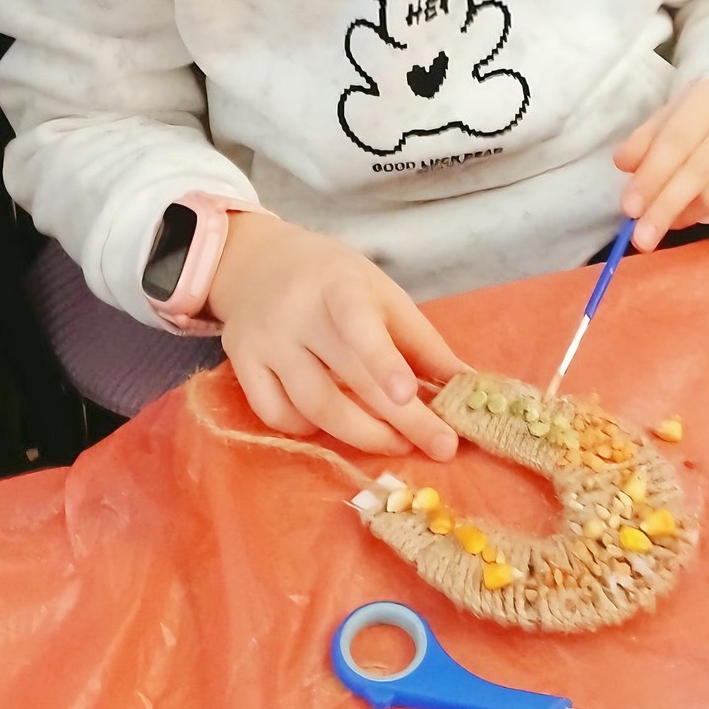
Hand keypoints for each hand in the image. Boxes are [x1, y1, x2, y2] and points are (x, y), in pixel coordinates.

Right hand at [210, 213, 465, 459]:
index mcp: (339, 284)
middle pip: (347, 378)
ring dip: (361, 434)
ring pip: (312, 406)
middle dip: (401, 419)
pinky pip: (277, 415)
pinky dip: (311, 430)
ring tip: (398, 442)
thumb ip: (422, 342)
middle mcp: (297, 313)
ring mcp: (265, 341)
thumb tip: (468, 387)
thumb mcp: (383, 293)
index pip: (359, 324)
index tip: (409, 395)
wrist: (258, 262)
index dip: (383, 361)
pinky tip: (335, 426)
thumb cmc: (335, 281)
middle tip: (441, 446)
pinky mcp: (241, 364)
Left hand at [613, 79, 708, 248]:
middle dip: (664, 208)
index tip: (629, 208)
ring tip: (669, 221)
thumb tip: (624, 165)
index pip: (676, 140)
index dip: (651, 177)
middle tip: (641, 236)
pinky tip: (708, 212)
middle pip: (698, 172)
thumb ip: (644, 142)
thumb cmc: (701, 123)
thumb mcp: (669, 120)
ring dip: (687, 216)